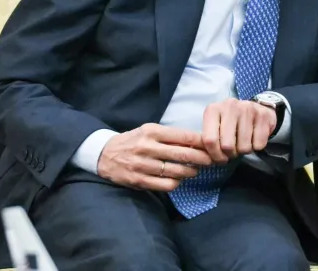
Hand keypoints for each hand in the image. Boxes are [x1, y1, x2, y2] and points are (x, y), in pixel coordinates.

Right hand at [97, 123, 212, 191]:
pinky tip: (178, 180)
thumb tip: (199, 141)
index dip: (202, 143)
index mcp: (152, 132)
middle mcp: (147, 147)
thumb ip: (171, 136)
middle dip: (202, 158)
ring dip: (191, 172)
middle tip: (212, 161)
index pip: (184, 136)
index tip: (213, 146)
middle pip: (183, 154)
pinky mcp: (138, 180)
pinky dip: (176, 183)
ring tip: (195, 170)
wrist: (104, 155)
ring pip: (176, 171)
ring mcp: (142, 165)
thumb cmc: (134, 141)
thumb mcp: (150, 131)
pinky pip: (165, 185)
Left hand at [202, 98, 276, 162]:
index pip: (209, 140)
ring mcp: (248, 109)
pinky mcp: (263, 115)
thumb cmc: (231, 122)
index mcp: (213, 109)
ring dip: (243, 151)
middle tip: (232, 152)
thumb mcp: (215, 126)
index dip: (215, 155)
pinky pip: (259, 144)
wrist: (257, 109)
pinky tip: (254, 138)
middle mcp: (230, 106)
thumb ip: (207, 140)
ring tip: (243, 143)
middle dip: (230, 155)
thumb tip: (203, 157)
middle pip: (227, 146)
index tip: (219, 158)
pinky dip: (257, 146)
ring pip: (244, 147)